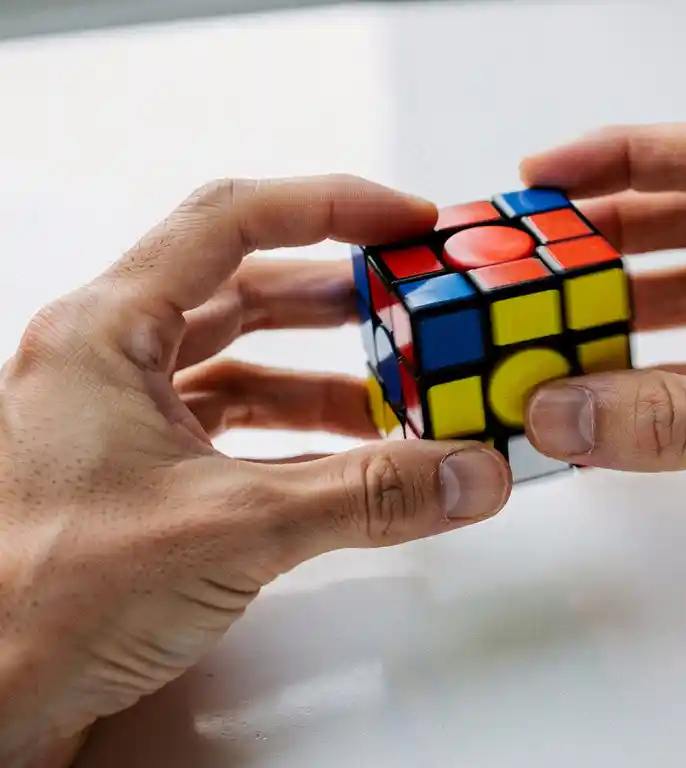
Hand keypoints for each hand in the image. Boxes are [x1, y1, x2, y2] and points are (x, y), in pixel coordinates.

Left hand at [0, 176, 511, 767]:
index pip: (233, 222)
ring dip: (325, 373)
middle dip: (337, 294)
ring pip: (241, 364)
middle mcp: (109, 364)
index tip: (402, 221)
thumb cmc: (37, 601)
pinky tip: (348, 456)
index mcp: (107, 333)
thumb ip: (365, 495)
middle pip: (242, 289)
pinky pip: (234, 428)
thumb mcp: (231, 527)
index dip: (331, 208)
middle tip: (408, 296)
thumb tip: (463, 471)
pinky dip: (298, 435)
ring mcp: (122, 422)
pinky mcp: (141, 479)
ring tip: (397, 384)